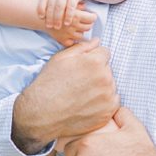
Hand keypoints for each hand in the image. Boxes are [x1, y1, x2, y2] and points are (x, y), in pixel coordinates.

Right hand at [12, 38, 118, 153]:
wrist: (42, 114)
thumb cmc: (49, 84)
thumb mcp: (61, 58)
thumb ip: (82, 47)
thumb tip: (97, 41)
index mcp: (95, 62)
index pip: (105, 53)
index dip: (93, 59)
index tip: (83, 67)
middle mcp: (105, 78)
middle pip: (107, 69)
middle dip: (98, 72)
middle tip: (80, 82)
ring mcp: (108, 96)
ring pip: (110, 85)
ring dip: (101, 88)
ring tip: (82, 95)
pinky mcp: (108, 112)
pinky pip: (112, 101)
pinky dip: (104, 103)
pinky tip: (88, 105)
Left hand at [39, 0, 89, 28]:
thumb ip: (48, 1)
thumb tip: (40, 16)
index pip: (43, 0)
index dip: (41, 9)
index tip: (41, 18)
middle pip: (51, 6)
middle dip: (49, 17)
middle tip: (49, 26)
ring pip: (60, 7)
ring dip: (58, 18)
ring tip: (57, 27)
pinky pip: (71, 6)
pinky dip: (69, 15)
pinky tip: (67, 23)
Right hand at [47, 6, 95, 46]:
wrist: (39, 16)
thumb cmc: (53, 7)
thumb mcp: (66, 3)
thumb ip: (77, 5)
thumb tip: (85, 6)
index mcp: (75, 15)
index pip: (92, 19)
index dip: (92, 17)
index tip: (91, 16)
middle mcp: (73, 25)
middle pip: (88, 27)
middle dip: (88, 24)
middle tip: (85, 21)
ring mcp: (68, 34)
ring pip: (81, 35)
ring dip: (80, 31)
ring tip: (77, 27)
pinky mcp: (62, 39)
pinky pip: (72, 42)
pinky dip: (72, 40)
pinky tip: (70, 34)